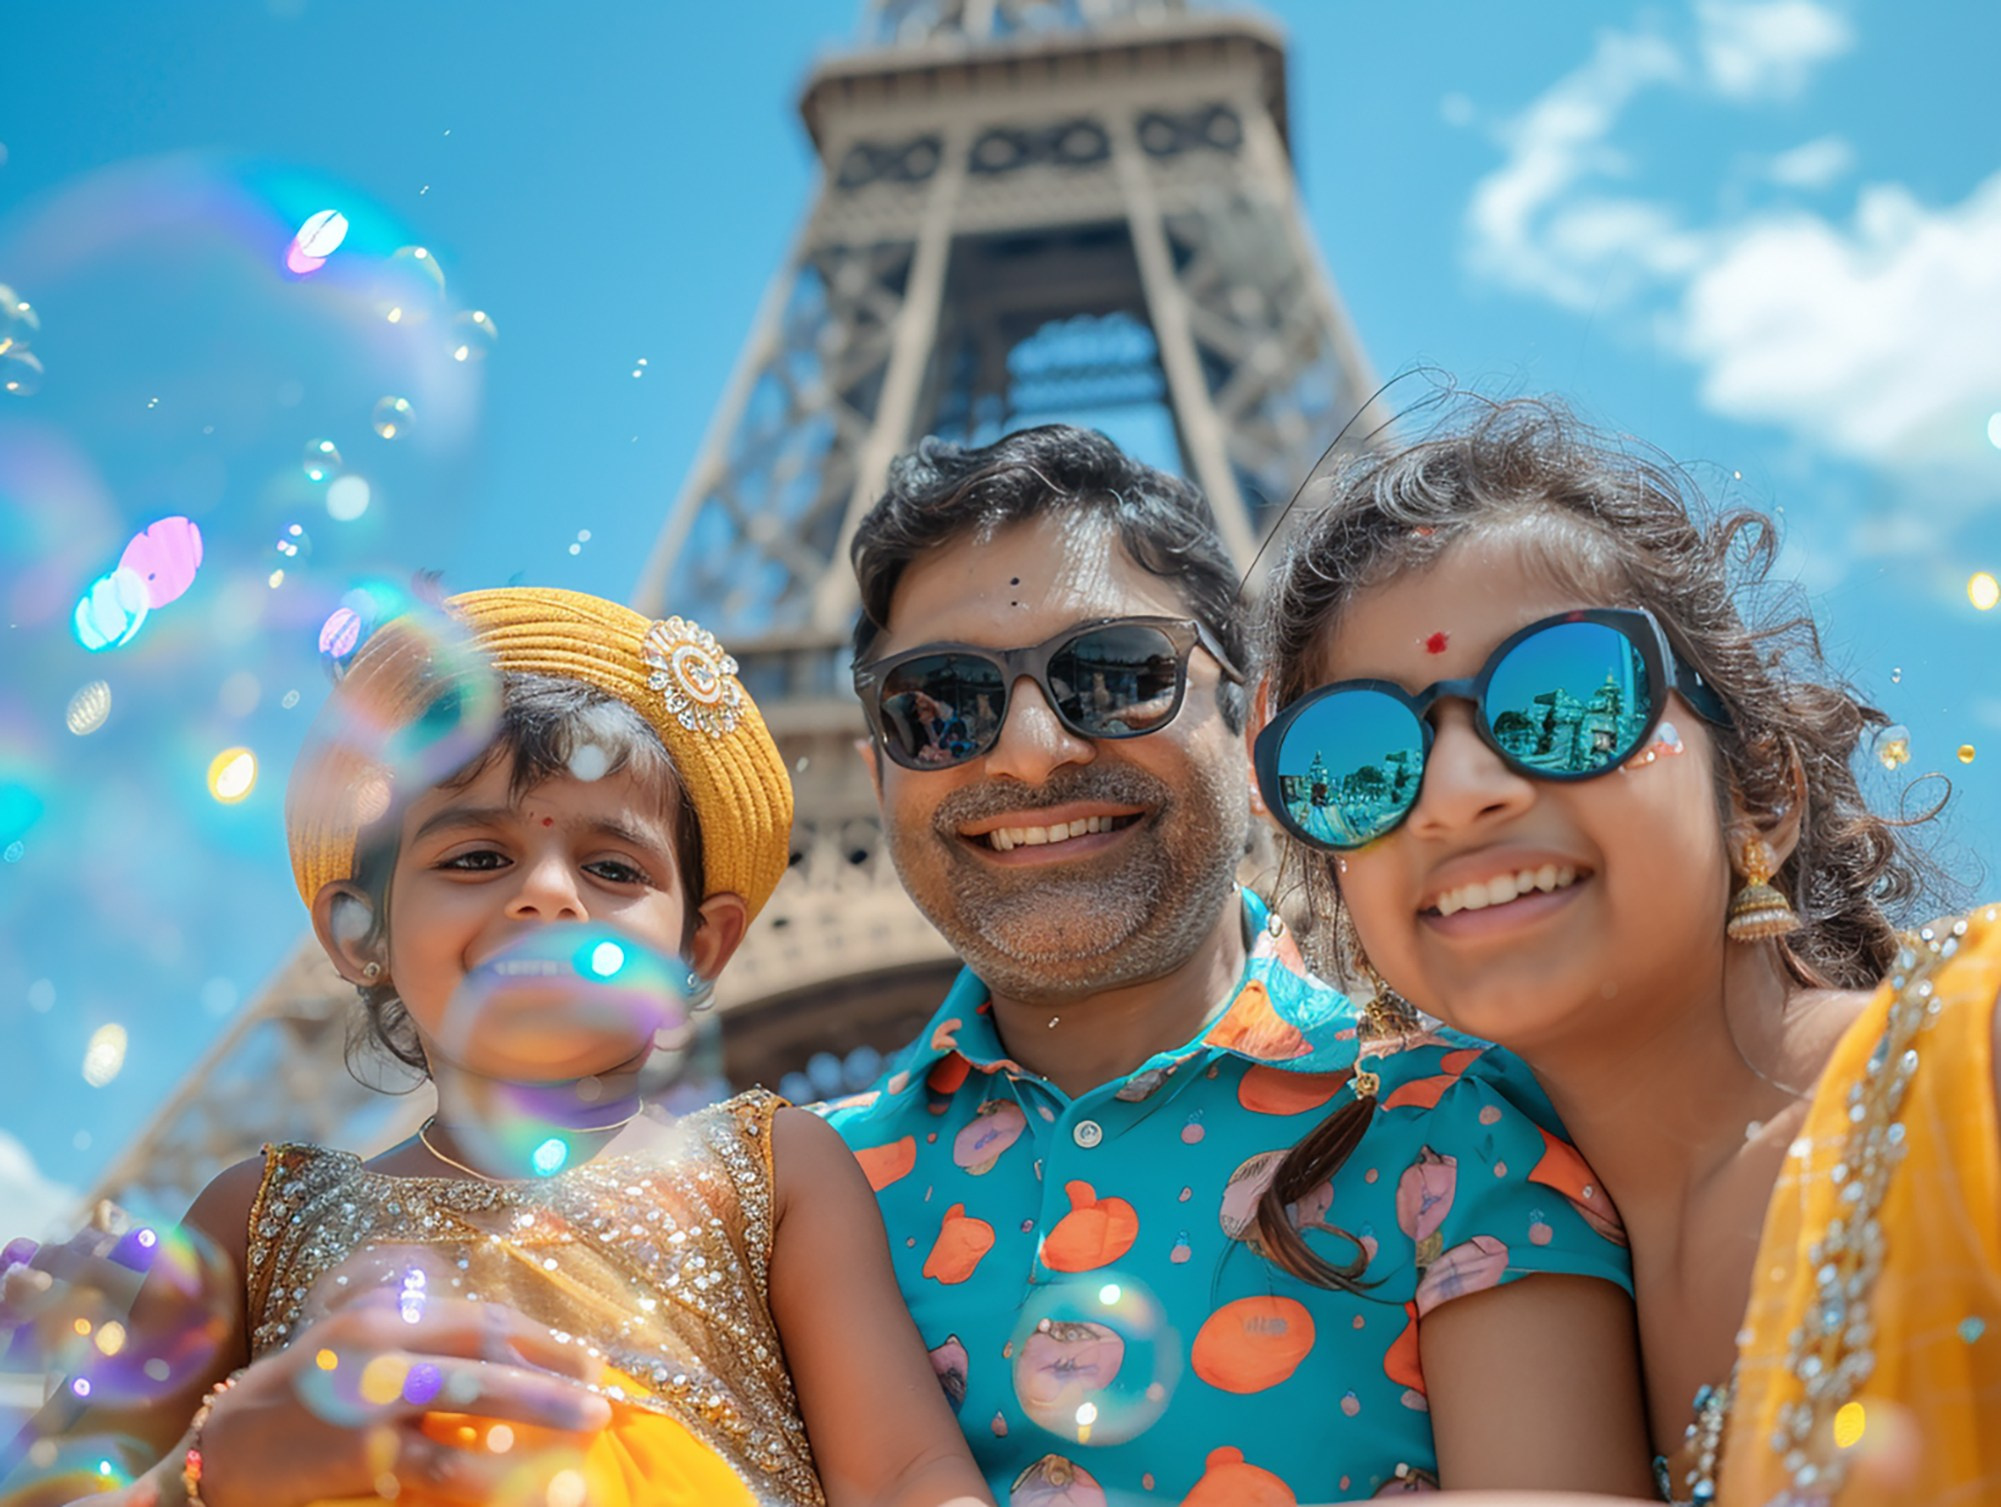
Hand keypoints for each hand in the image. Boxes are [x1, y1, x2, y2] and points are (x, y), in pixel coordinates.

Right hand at [194, 1296, 613, 1506]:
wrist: (220, 1450)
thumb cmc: (305, 1398)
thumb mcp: (359, 1349)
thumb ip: (422, 1343)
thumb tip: (509, 1356)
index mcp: (386, 1316)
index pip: (482, 1318)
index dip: (542, 1339)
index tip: (589, 1361)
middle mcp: (380, 1346)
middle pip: (486, 1346)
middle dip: (554, 1369)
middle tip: (605, 1395)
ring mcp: (366, 1398)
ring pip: (470, 1396)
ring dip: (537, 1410)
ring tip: (586, 1427)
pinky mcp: (354, 1453)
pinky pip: (433, 1463)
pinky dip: (482, 1468)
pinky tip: (518, 1474)